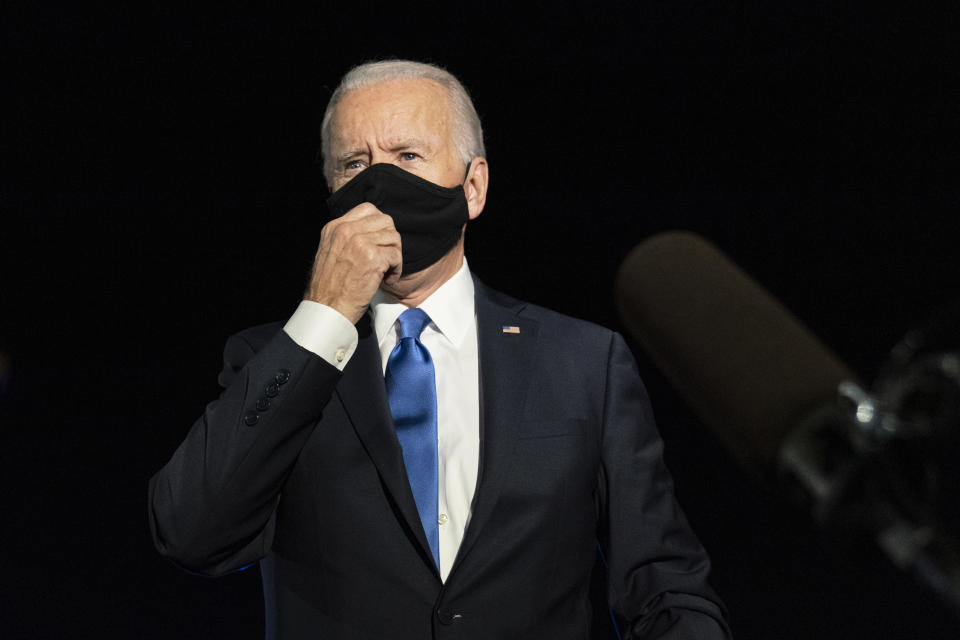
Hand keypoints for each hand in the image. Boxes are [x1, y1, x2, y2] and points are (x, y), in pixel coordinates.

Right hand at [305, 203, 401, 323]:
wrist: (326, 308)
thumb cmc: (329, 287)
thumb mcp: (330, 252)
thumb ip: (347, 238)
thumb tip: (371, 231)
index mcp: (335, 227)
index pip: (368, 209)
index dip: (380, 226)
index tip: (380, 243)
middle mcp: (346, 230)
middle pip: (385, 221)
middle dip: (390, 240)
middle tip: (386, 258)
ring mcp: (359, 242)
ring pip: (393, 238)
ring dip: (394, 256)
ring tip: (386, 271)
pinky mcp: (372, 257)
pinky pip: (396, 256)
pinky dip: (396, 270)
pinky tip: (386, 280)